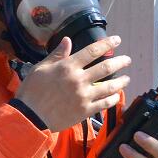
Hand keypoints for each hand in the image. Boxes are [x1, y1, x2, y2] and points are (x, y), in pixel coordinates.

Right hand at [15, 36, 131, 133]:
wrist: (30, 117)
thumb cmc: (32, 91)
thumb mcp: (41, 68)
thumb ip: (57, 55)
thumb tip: (68, 40)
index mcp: (68, 66)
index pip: (92, 51)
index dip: (107, 44)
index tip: (117, 40)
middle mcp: (79, 79)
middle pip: (106, 68)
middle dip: (120, 62)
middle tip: (127, 60)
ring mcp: (84, 96)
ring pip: (109, 87)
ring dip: (121, 82)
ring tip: (127, 78)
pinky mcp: (85, 111)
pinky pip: (104, 104)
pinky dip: (113, 99)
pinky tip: (117, 96)